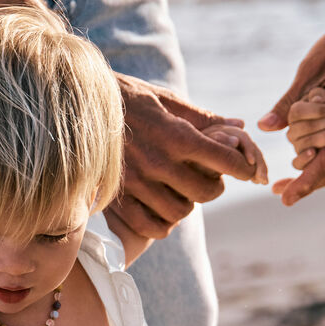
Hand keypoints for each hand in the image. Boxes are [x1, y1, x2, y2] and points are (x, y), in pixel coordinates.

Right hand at [110, 73, 259, 238]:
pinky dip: (163, 224)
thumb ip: (203, 118)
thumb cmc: (128, 98)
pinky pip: (152, 226)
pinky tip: (162, 209)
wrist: (76, 105)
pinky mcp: (118, 198)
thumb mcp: (165, 100)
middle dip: (215, 187)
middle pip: (205, 192)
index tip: (248, 169)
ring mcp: (137, 184)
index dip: (243, 167)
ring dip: (187, 204)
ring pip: (180, 212)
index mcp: (175, 134)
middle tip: (211, 179)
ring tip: (183, 192)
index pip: (223, 159)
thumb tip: (240, 126)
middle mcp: (158, 162)